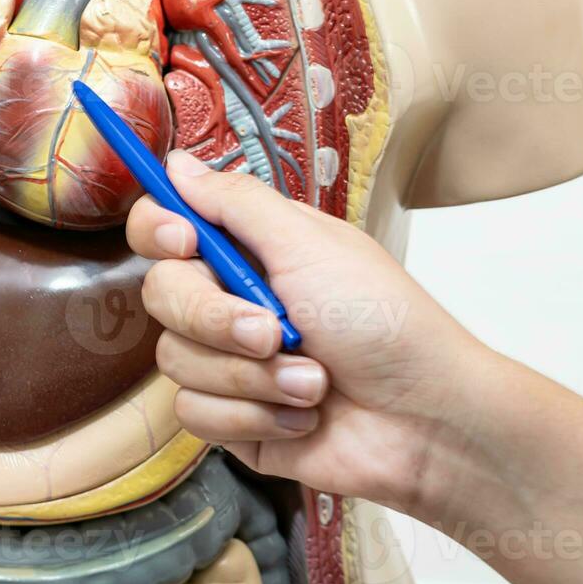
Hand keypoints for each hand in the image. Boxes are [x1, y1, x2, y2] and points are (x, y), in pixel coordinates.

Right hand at [127, 151, 582, 583]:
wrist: (424, 420)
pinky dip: (253, 415)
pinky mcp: (233, 419)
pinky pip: (195, 414)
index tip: (186, 242)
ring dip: (250, 377)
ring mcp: (229, 362)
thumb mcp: (310, 245)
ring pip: (175, 361)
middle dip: (216, 319)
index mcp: (250, 248)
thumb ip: (236, 203)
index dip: (158, 230)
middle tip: (275, 331)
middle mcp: (232, 299)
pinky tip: (302, 414)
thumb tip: (178, 163)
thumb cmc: (383, 320)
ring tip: (312, 381)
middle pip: (162, 294)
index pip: (164, 226)